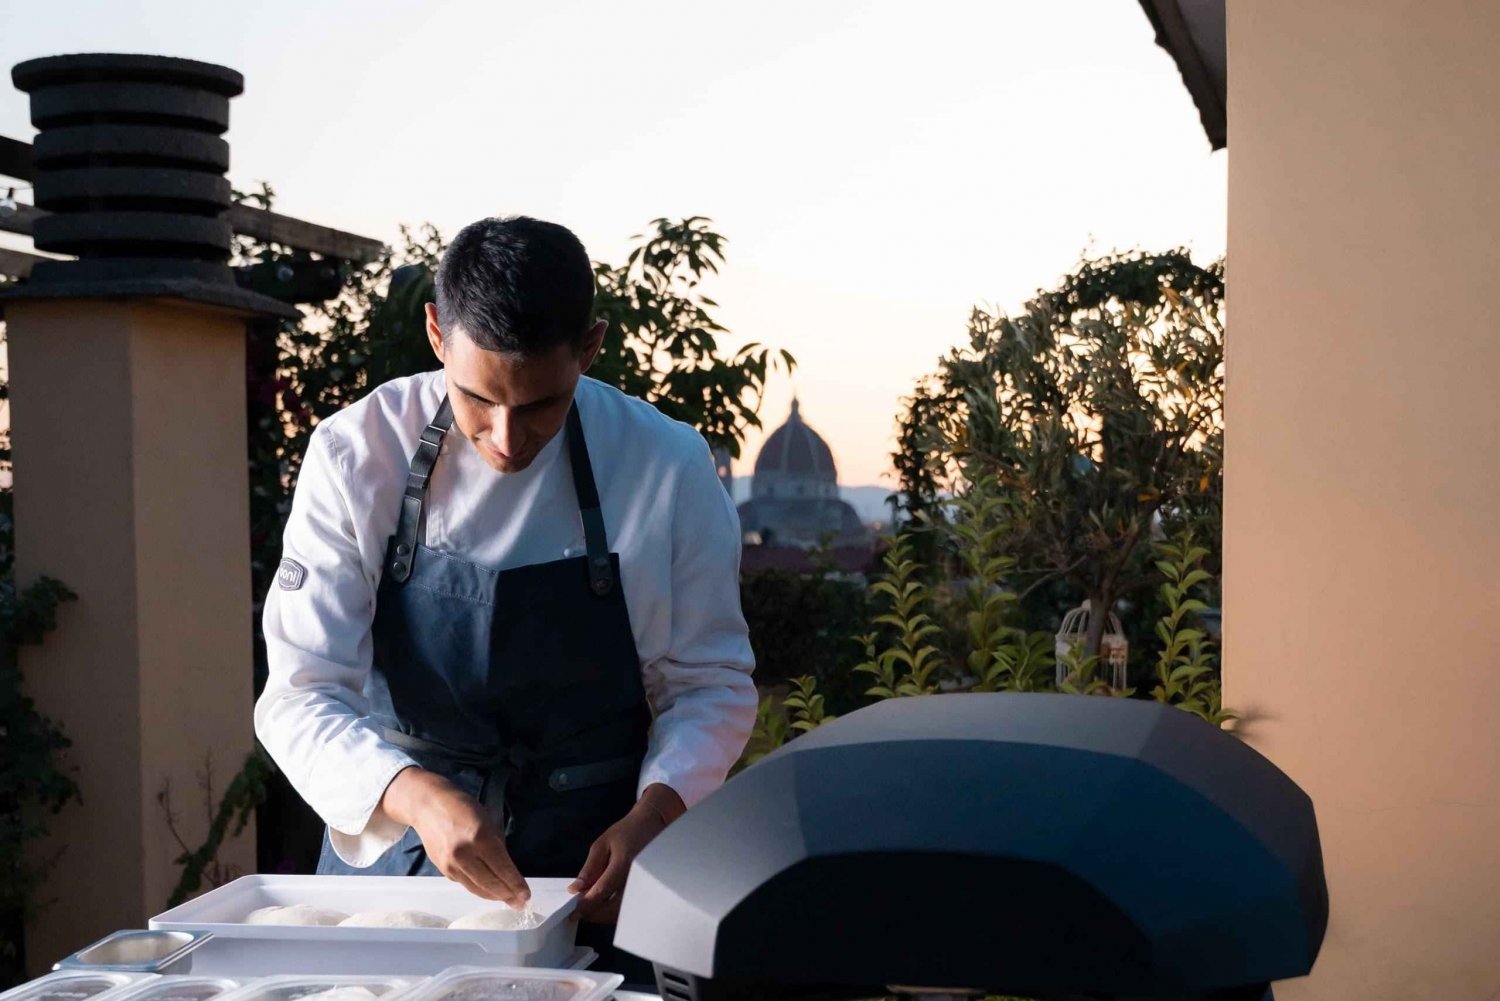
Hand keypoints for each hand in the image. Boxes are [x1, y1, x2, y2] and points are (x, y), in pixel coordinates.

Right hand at [381, 767, 529, 906]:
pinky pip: (465, 883)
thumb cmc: (463, 808)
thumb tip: (508, 871)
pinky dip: (479, 888)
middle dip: (508, 895)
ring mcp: (451, 864)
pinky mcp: (443, 870)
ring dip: (494, 896)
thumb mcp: (488, 821)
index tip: (526, 895)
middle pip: (490, 883)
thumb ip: (497, 846)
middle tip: (521, 904)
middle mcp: (464, 854)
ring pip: (477, 888)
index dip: (516, 884)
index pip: (502, 868)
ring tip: (508, 900)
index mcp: (480, 837)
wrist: (428, 807)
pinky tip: (489, 889)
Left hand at [568, 783, 684, 921]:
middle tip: (579, 910)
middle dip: (593, 914)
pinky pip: (627, 908)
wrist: (653, 825)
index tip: (572, 912)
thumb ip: (589, 868)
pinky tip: (604, 903)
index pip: (602, 891)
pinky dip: (613, 911)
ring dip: (603, 914)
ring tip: (591, 905)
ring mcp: (643, 887)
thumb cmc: (626, 832)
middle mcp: (635, 879)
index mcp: (623, 864)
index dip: (585, 904)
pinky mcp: (646, 891)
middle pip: (612, 909)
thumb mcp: (602, 844)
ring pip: (621, 913)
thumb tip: (575, 889)